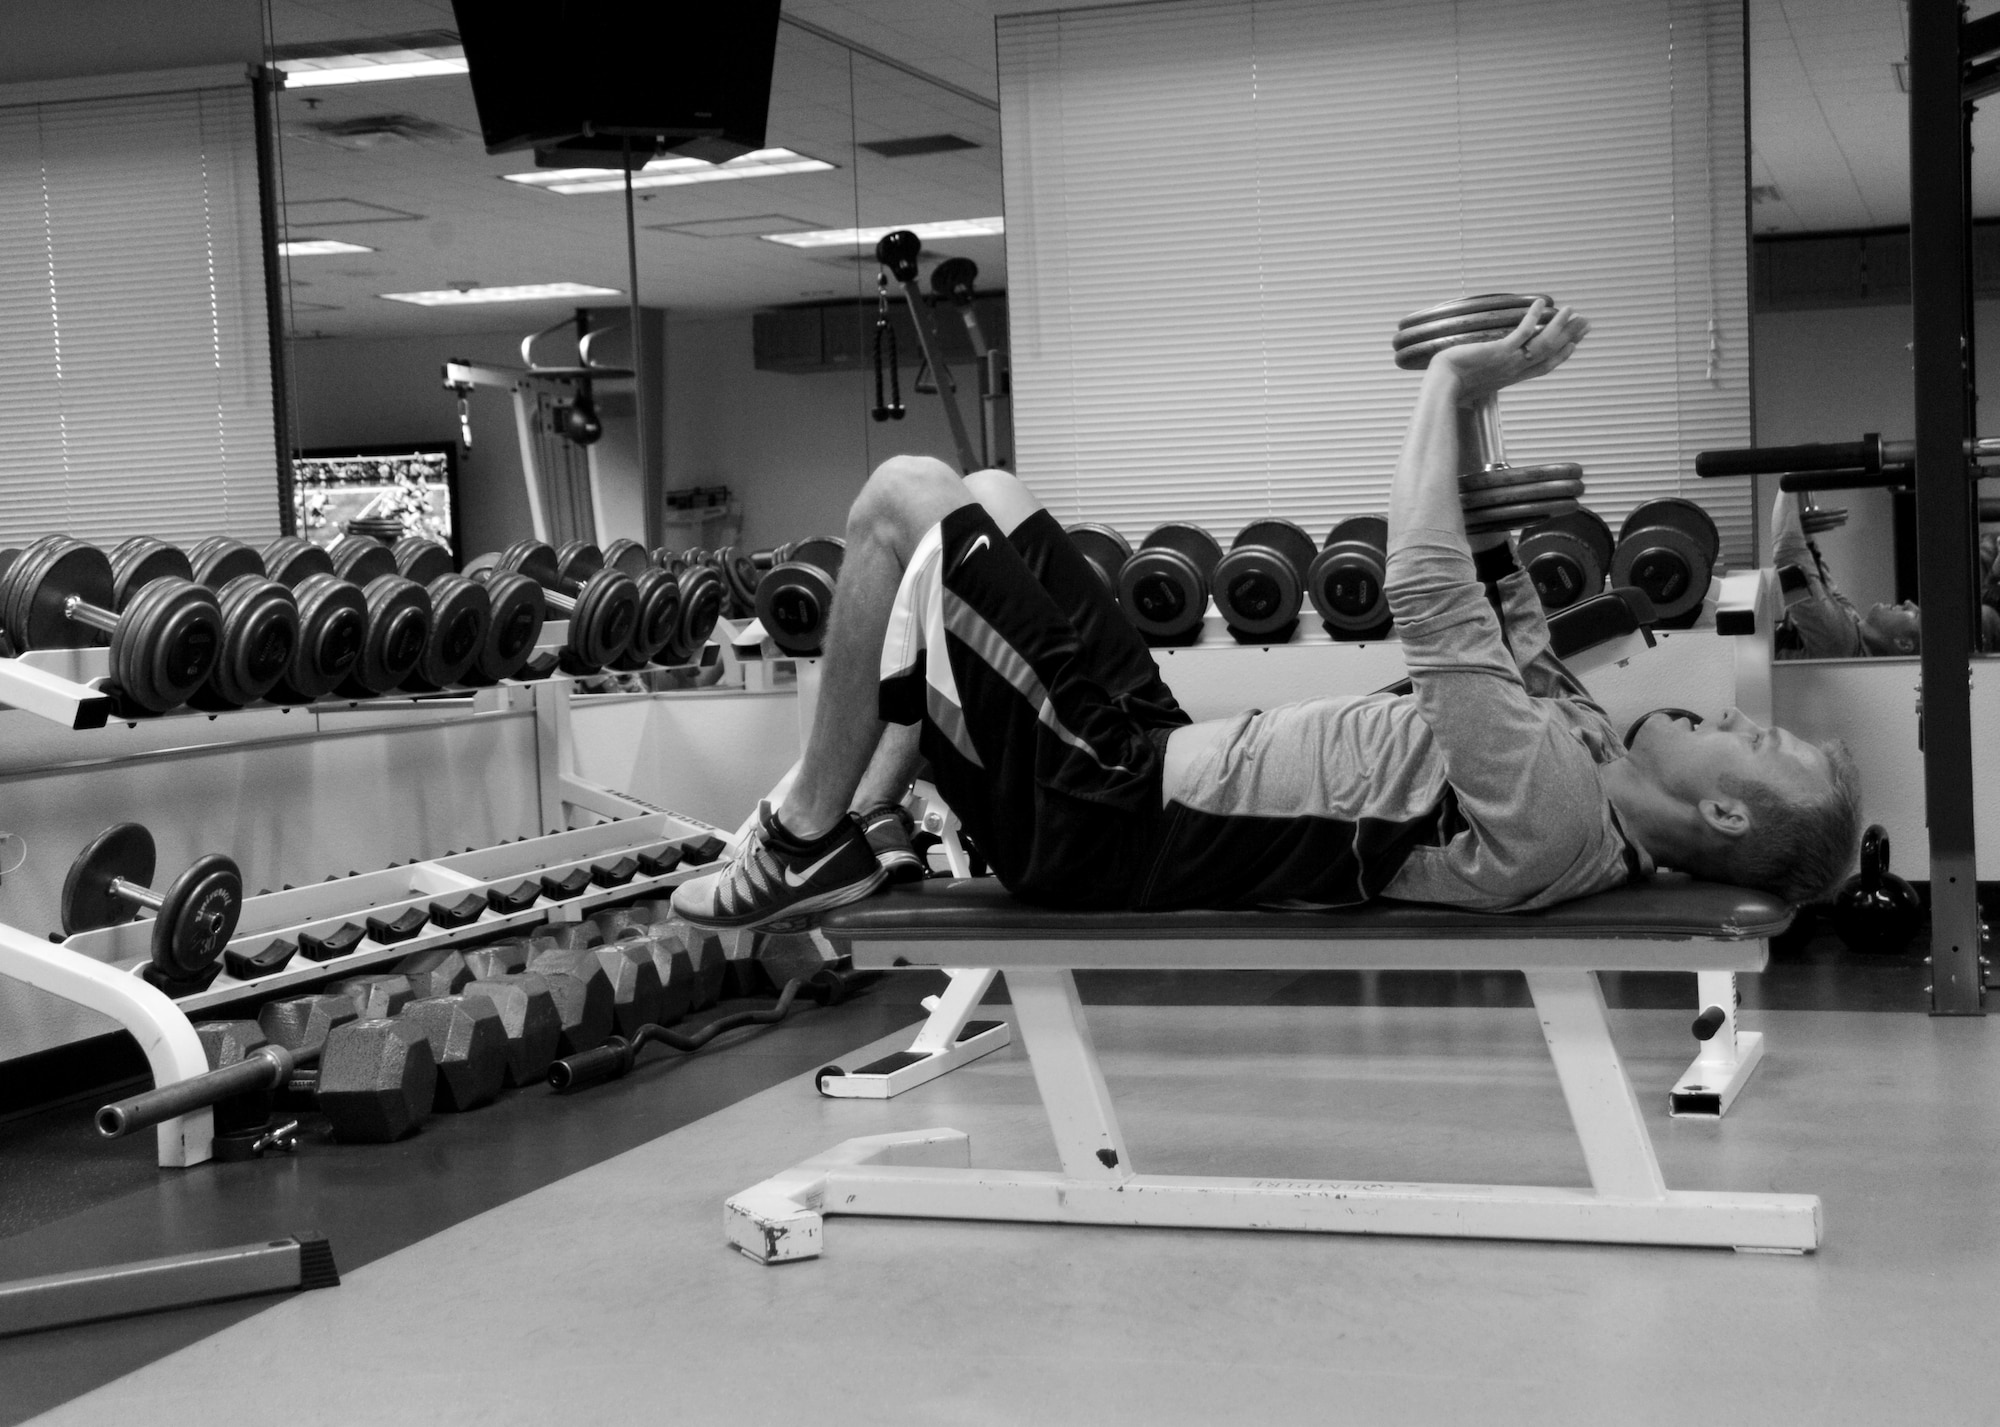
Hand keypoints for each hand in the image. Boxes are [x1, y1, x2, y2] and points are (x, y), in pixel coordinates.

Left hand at [1432, 299, 1589, 404]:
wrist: (1442, 388)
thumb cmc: (1452, 386)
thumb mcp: (1475, 380)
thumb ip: (1485, 373)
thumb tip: (1483, 367)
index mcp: (1512, 377)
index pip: (1544, 366)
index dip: (1562, 355)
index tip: (1575, 343)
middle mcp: (1515, 370)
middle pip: (1551, 353)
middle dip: (1570, 337)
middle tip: (1586, 323)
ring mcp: (1509, 361)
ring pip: (1543, 343)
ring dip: (1559, 326)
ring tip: (1571, 310)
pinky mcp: (1499, 352)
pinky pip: (1521, 333)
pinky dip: (1532, 317)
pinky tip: (1540, 303)